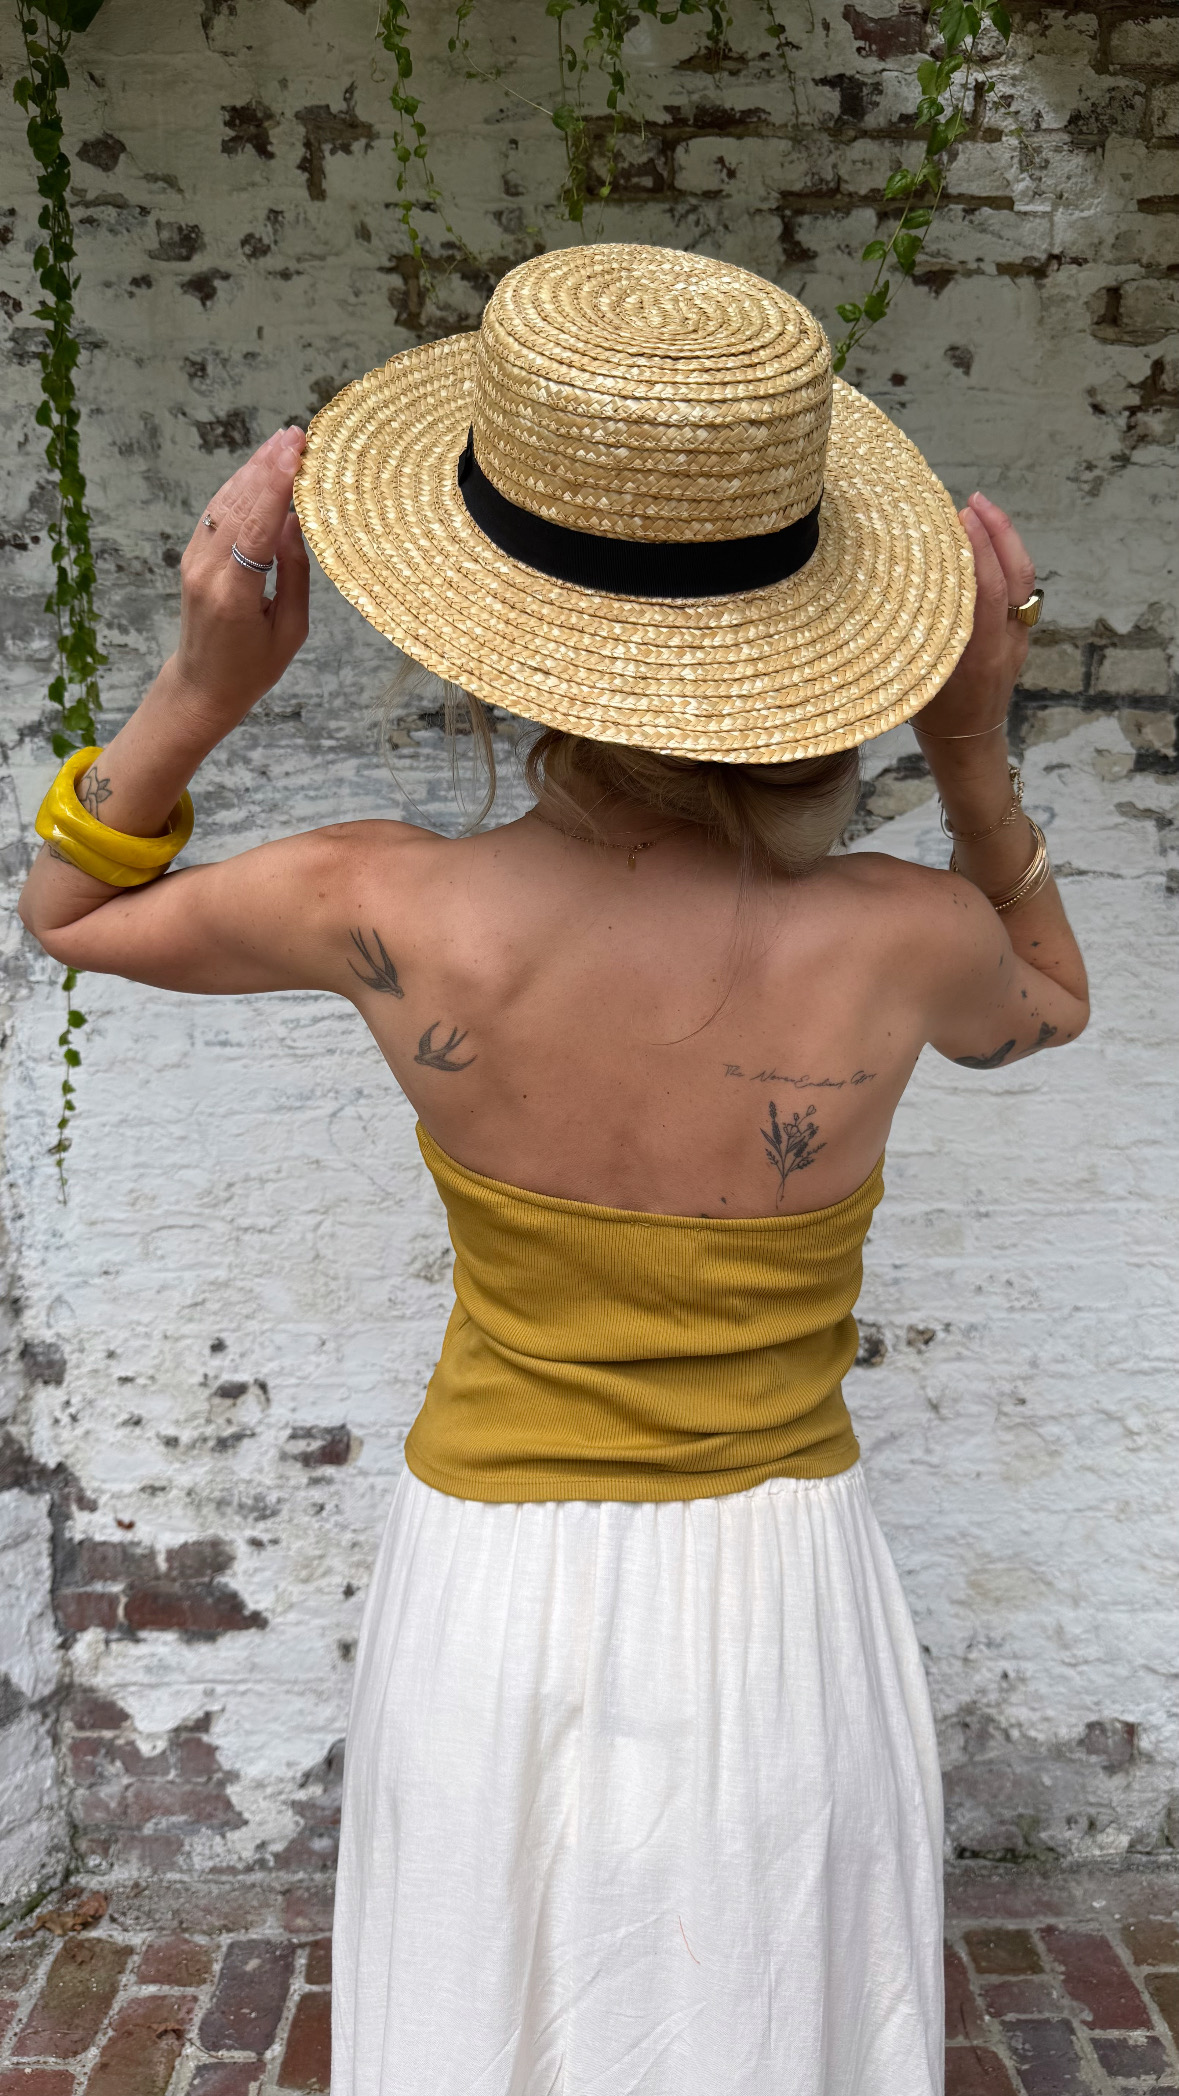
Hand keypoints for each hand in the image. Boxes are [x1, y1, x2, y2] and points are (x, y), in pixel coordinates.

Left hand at [173, 426, 309, 727]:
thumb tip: (293, 520)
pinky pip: (217, 513)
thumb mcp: (290, 631)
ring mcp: (193, 561)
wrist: (202, 687)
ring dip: (253, 469)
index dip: (275, 485)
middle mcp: (207, 571)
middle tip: (297, 435)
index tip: (296, 452)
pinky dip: (239, 486)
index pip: (255, 526)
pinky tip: (258, 468)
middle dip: (267, 466)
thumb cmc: (253, 668)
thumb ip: (294, 574)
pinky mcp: (191, 557)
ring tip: (282, 442)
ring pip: (225, 502)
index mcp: (234, 594)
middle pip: (239, 505)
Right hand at [912, 493, 1035, 739]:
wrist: (968, 748)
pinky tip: (983, 544)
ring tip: (980, 512)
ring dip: (1005, 541)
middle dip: (998, 531)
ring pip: (1024, 579)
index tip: (960, 517)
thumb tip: (907, 583)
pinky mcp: (1018, 636)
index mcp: (982, 653)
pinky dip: (1004, 560)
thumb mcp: (918, 677)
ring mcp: (1018, 638)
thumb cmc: (933, 717)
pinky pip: (1018, 590)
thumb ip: (922, 635)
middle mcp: (1007, 641)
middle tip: (972, 502)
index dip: (980, 548)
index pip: (991, 588)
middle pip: (1017, 575)